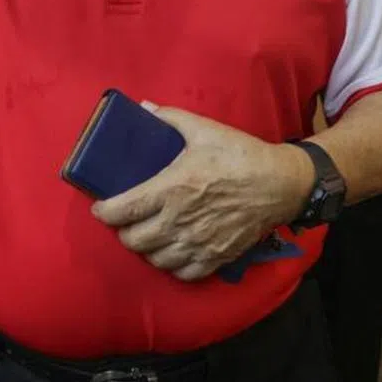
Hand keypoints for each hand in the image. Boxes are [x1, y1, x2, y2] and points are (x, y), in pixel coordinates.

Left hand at [92, 104, 314, 281]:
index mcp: (172, 189)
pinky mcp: (218, 257)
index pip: (125, 210)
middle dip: (123, 231)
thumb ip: (170, 118)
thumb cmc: (239, 154)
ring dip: (145, 249)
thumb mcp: (203, 128)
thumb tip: (144, 107)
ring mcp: (200, 243)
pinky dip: (172, 266)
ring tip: (145, 235)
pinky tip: (170, 253)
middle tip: (124, 220)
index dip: (104, 212)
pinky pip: (184, 274)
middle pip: (135, 240)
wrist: (282, 183)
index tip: (99, 208)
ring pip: (156, 260)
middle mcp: (181, 221)